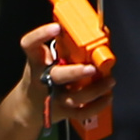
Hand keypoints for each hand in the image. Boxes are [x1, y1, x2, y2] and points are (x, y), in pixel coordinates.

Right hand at [19, 18, 113, 134]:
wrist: (29, 105)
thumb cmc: (41, 76)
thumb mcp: (43, 57)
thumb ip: (61, 44)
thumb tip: (87, 27)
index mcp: (36, 62)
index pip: (30, 45)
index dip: (41, 35)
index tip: (57, 27)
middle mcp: (43, 80)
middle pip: (58, 76)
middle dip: (76, 72)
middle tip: (92, 67)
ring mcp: (53, 98)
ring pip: (74, 97)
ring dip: (95, 89)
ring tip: (110, 80)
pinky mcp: (64, 112)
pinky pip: (82, 112)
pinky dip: (97, 105)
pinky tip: (107, 96)